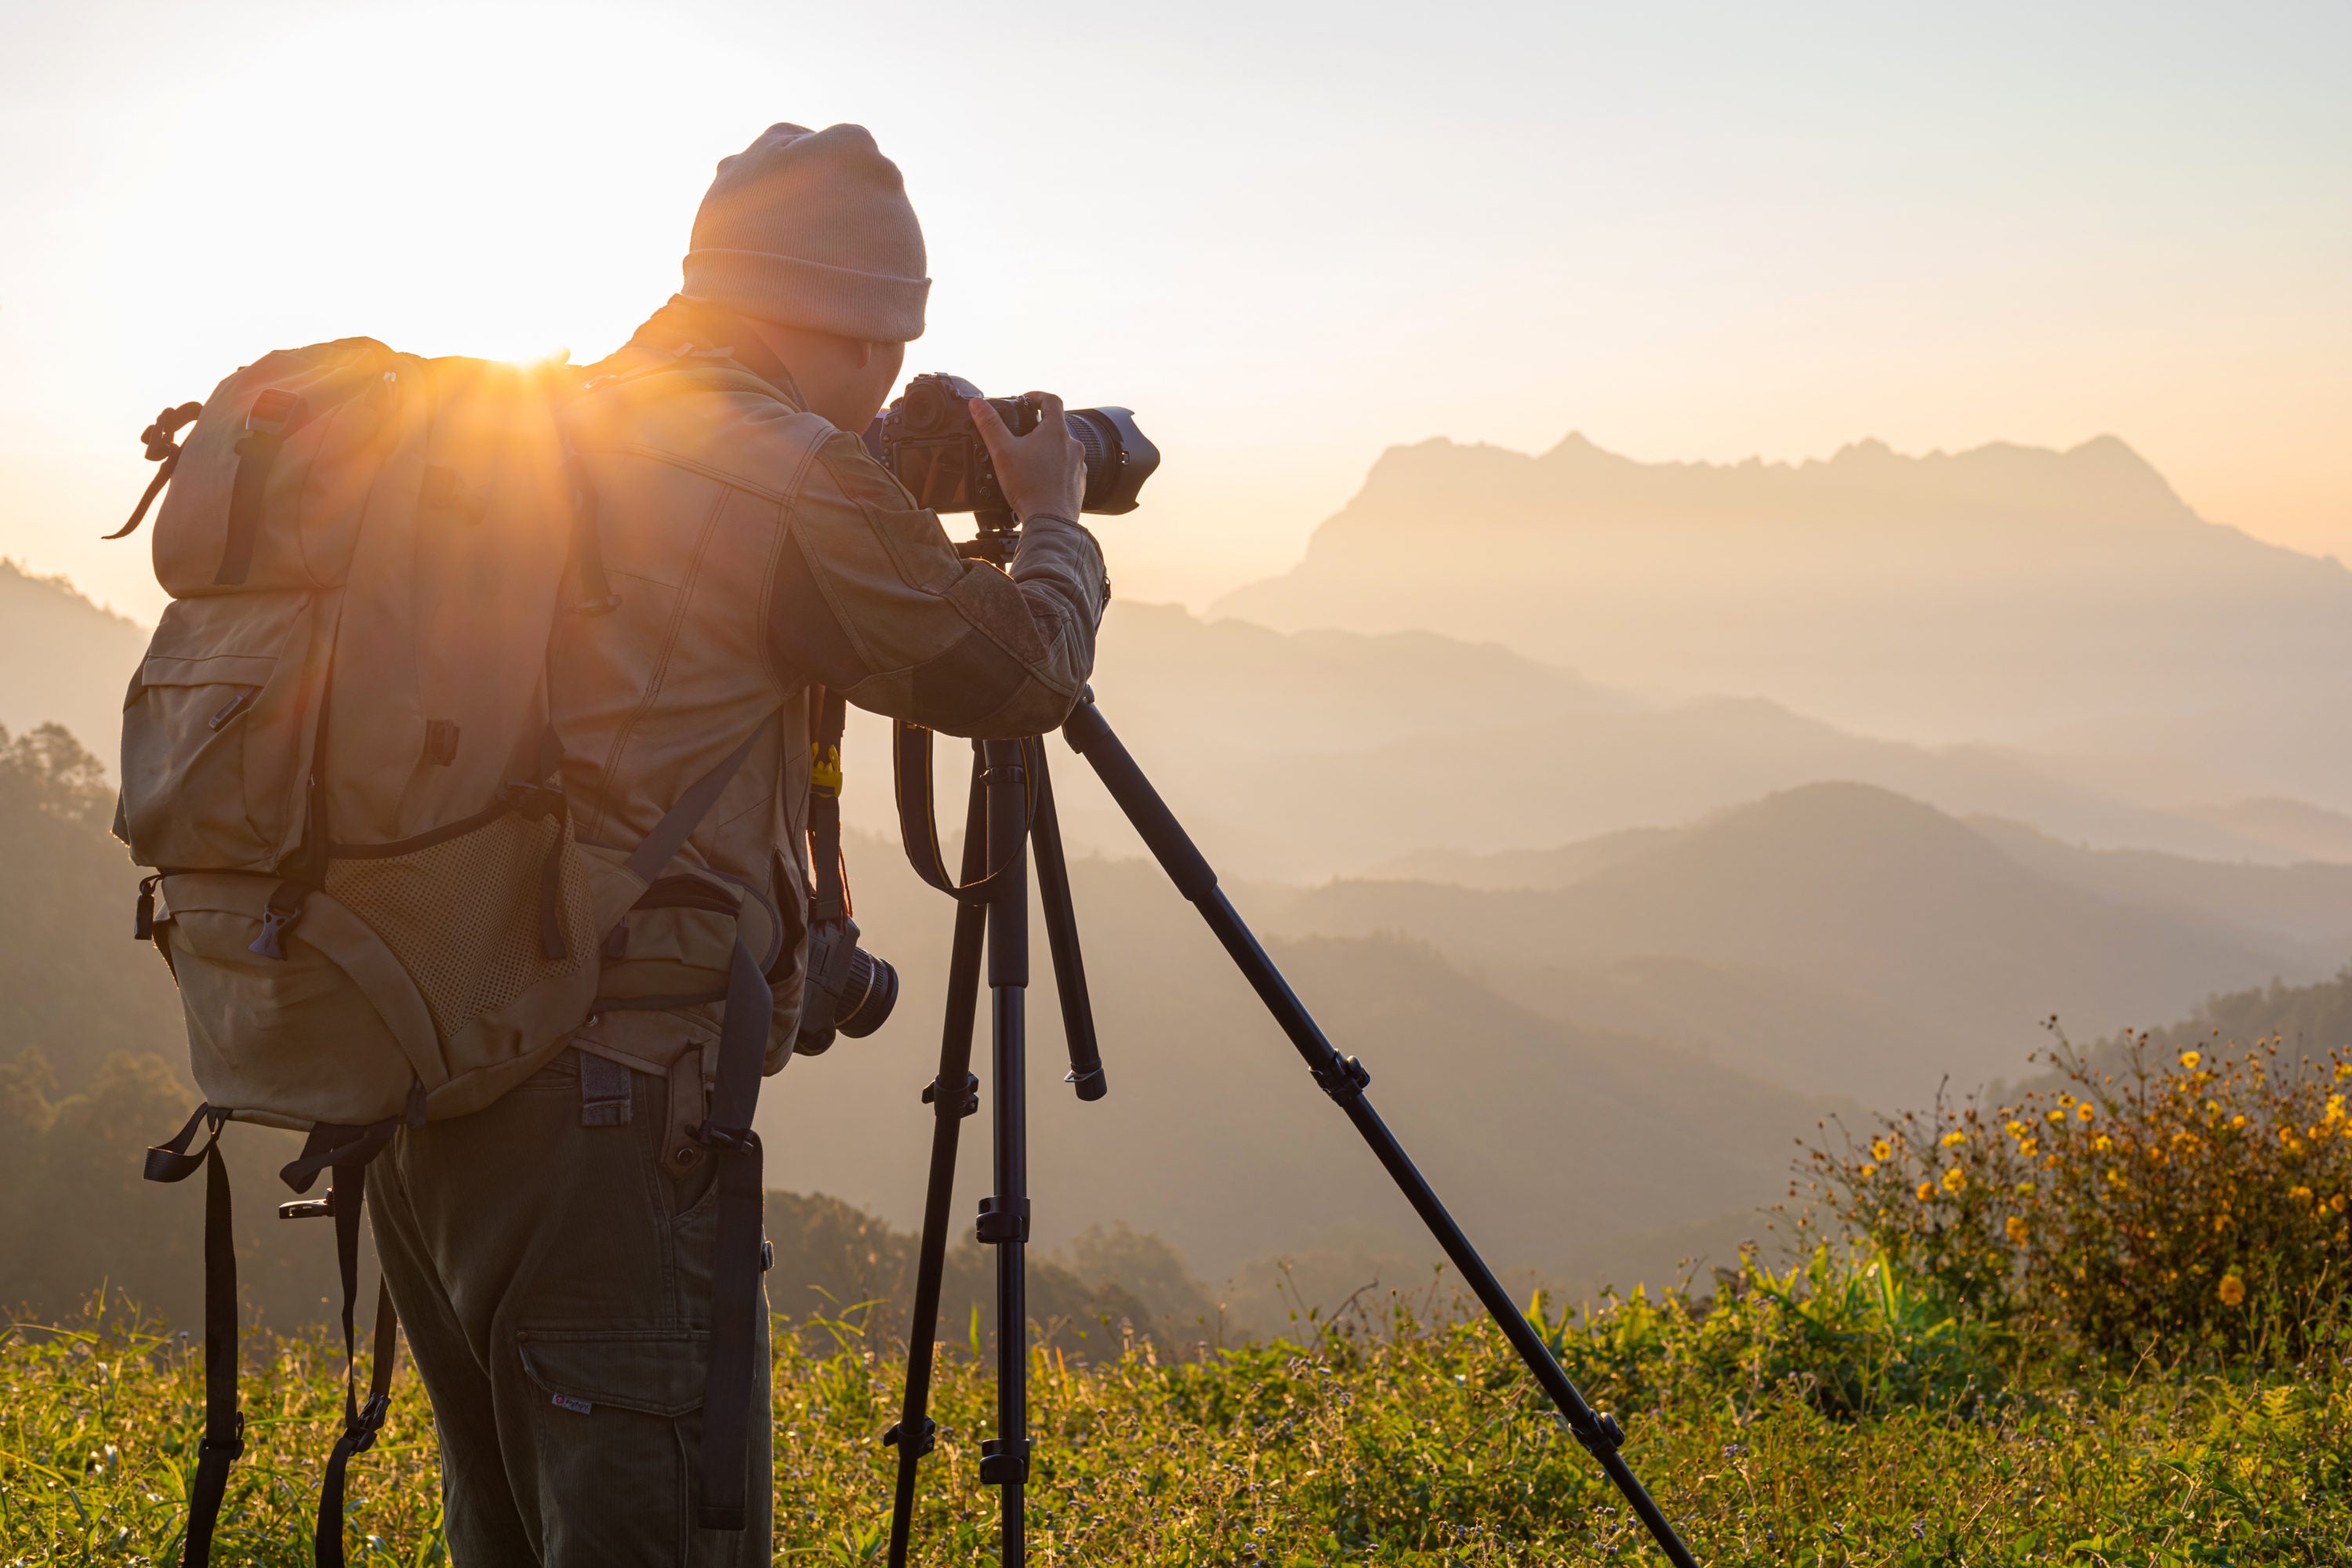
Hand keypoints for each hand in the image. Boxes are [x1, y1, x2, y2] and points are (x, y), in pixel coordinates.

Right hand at [971, 392, 1084, 522]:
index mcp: (1056, 432)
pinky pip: (1067, 469)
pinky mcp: (1078, 482)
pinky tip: (1039, 480)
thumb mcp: (1002, 451)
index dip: (1036, 396)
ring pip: (1062, 449)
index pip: (1051, 400)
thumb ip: (990, 425)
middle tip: (1019, 438)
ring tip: (1027, 462)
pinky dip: (1053, 470)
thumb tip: (977, 403)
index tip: (1025, 400)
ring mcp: (1078, 465)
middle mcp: (1072, 445)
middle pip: (1055, 427)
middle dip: (1037, 429)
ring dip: (1046, 451)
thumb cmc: (1029, 487)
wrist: (1050, 521)